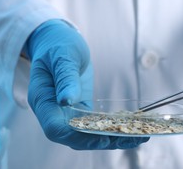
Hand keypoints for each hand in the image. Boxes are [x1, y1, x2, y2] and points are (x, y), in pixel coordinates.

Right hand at [26, 19, 148, 148]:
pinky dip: (112, 129)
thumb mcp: (63, 56)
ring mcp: (67, 113)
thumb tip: (67, 100)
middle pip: (74, 137)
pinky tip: (132, 129)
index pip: (55, 128)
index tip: (101, 136)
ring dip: (112, 138)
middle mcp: (54, 112)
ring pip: (87, 135)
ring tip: (139, 136)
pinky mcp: (81, 110)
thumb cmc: (58, 45)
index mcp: (43, 99)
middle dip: (101, 141)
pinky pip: (95, 125)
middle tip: (130, 137)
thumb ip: (65, 78)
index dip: (77, 135)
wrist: (58, 42)